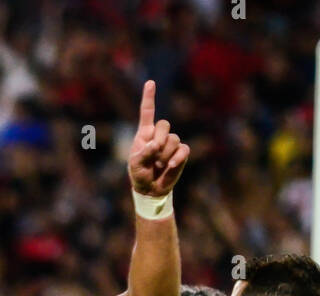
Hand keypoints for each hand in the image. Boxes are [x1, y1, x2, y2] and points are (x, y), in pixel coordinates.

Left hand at [127, 80, 189, 196]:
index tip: (150, 82)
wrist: (150, 189)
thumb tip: (156, 144)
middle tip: (154, 153)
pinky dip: (178, 157)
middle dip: (160, 138)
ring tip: (159, 165)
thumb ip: (143, 153)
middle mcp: (158, 136)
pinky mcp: (181, 154)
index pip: (147, 112)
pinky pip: (183, 149)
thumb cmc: (139, 174)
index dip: (149, 97)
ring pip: (173, 139)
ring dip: (165, 154)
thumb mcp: (135, 164)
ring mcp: (170, 144)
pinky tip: (172, 165)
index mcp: (144, 134)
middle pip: (164, 124)